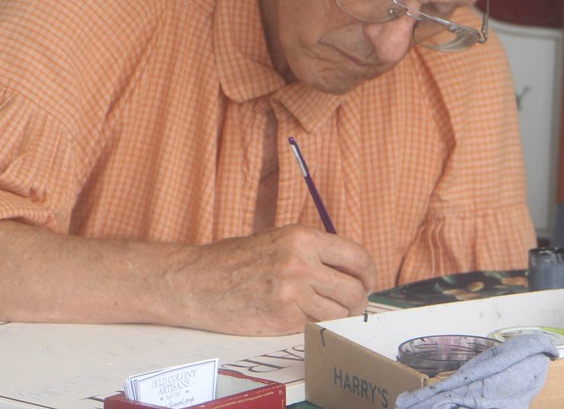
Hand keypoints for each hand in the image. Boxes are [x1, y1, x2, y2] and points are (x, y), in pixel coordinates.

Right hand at [162, 225, 375, 335]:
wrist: (195, 281)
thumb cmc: (231, 261)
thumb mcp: (276, 241)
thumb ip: (311, 252)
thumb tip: (346, 270)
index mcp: (303, 238)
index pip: (357, 257)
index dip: (368, 274)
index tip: (367, 283)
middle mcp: (302, 263)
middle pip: (355, 289)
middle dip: (358, 301)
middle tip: (351, 306)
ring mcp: (293, 292)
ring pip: (340, 313)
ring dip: (339, 317)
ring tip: (325, 314)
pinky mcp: (282, 318)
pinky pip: (316, 327)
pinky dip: (315, 326)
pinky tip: (301, 319)